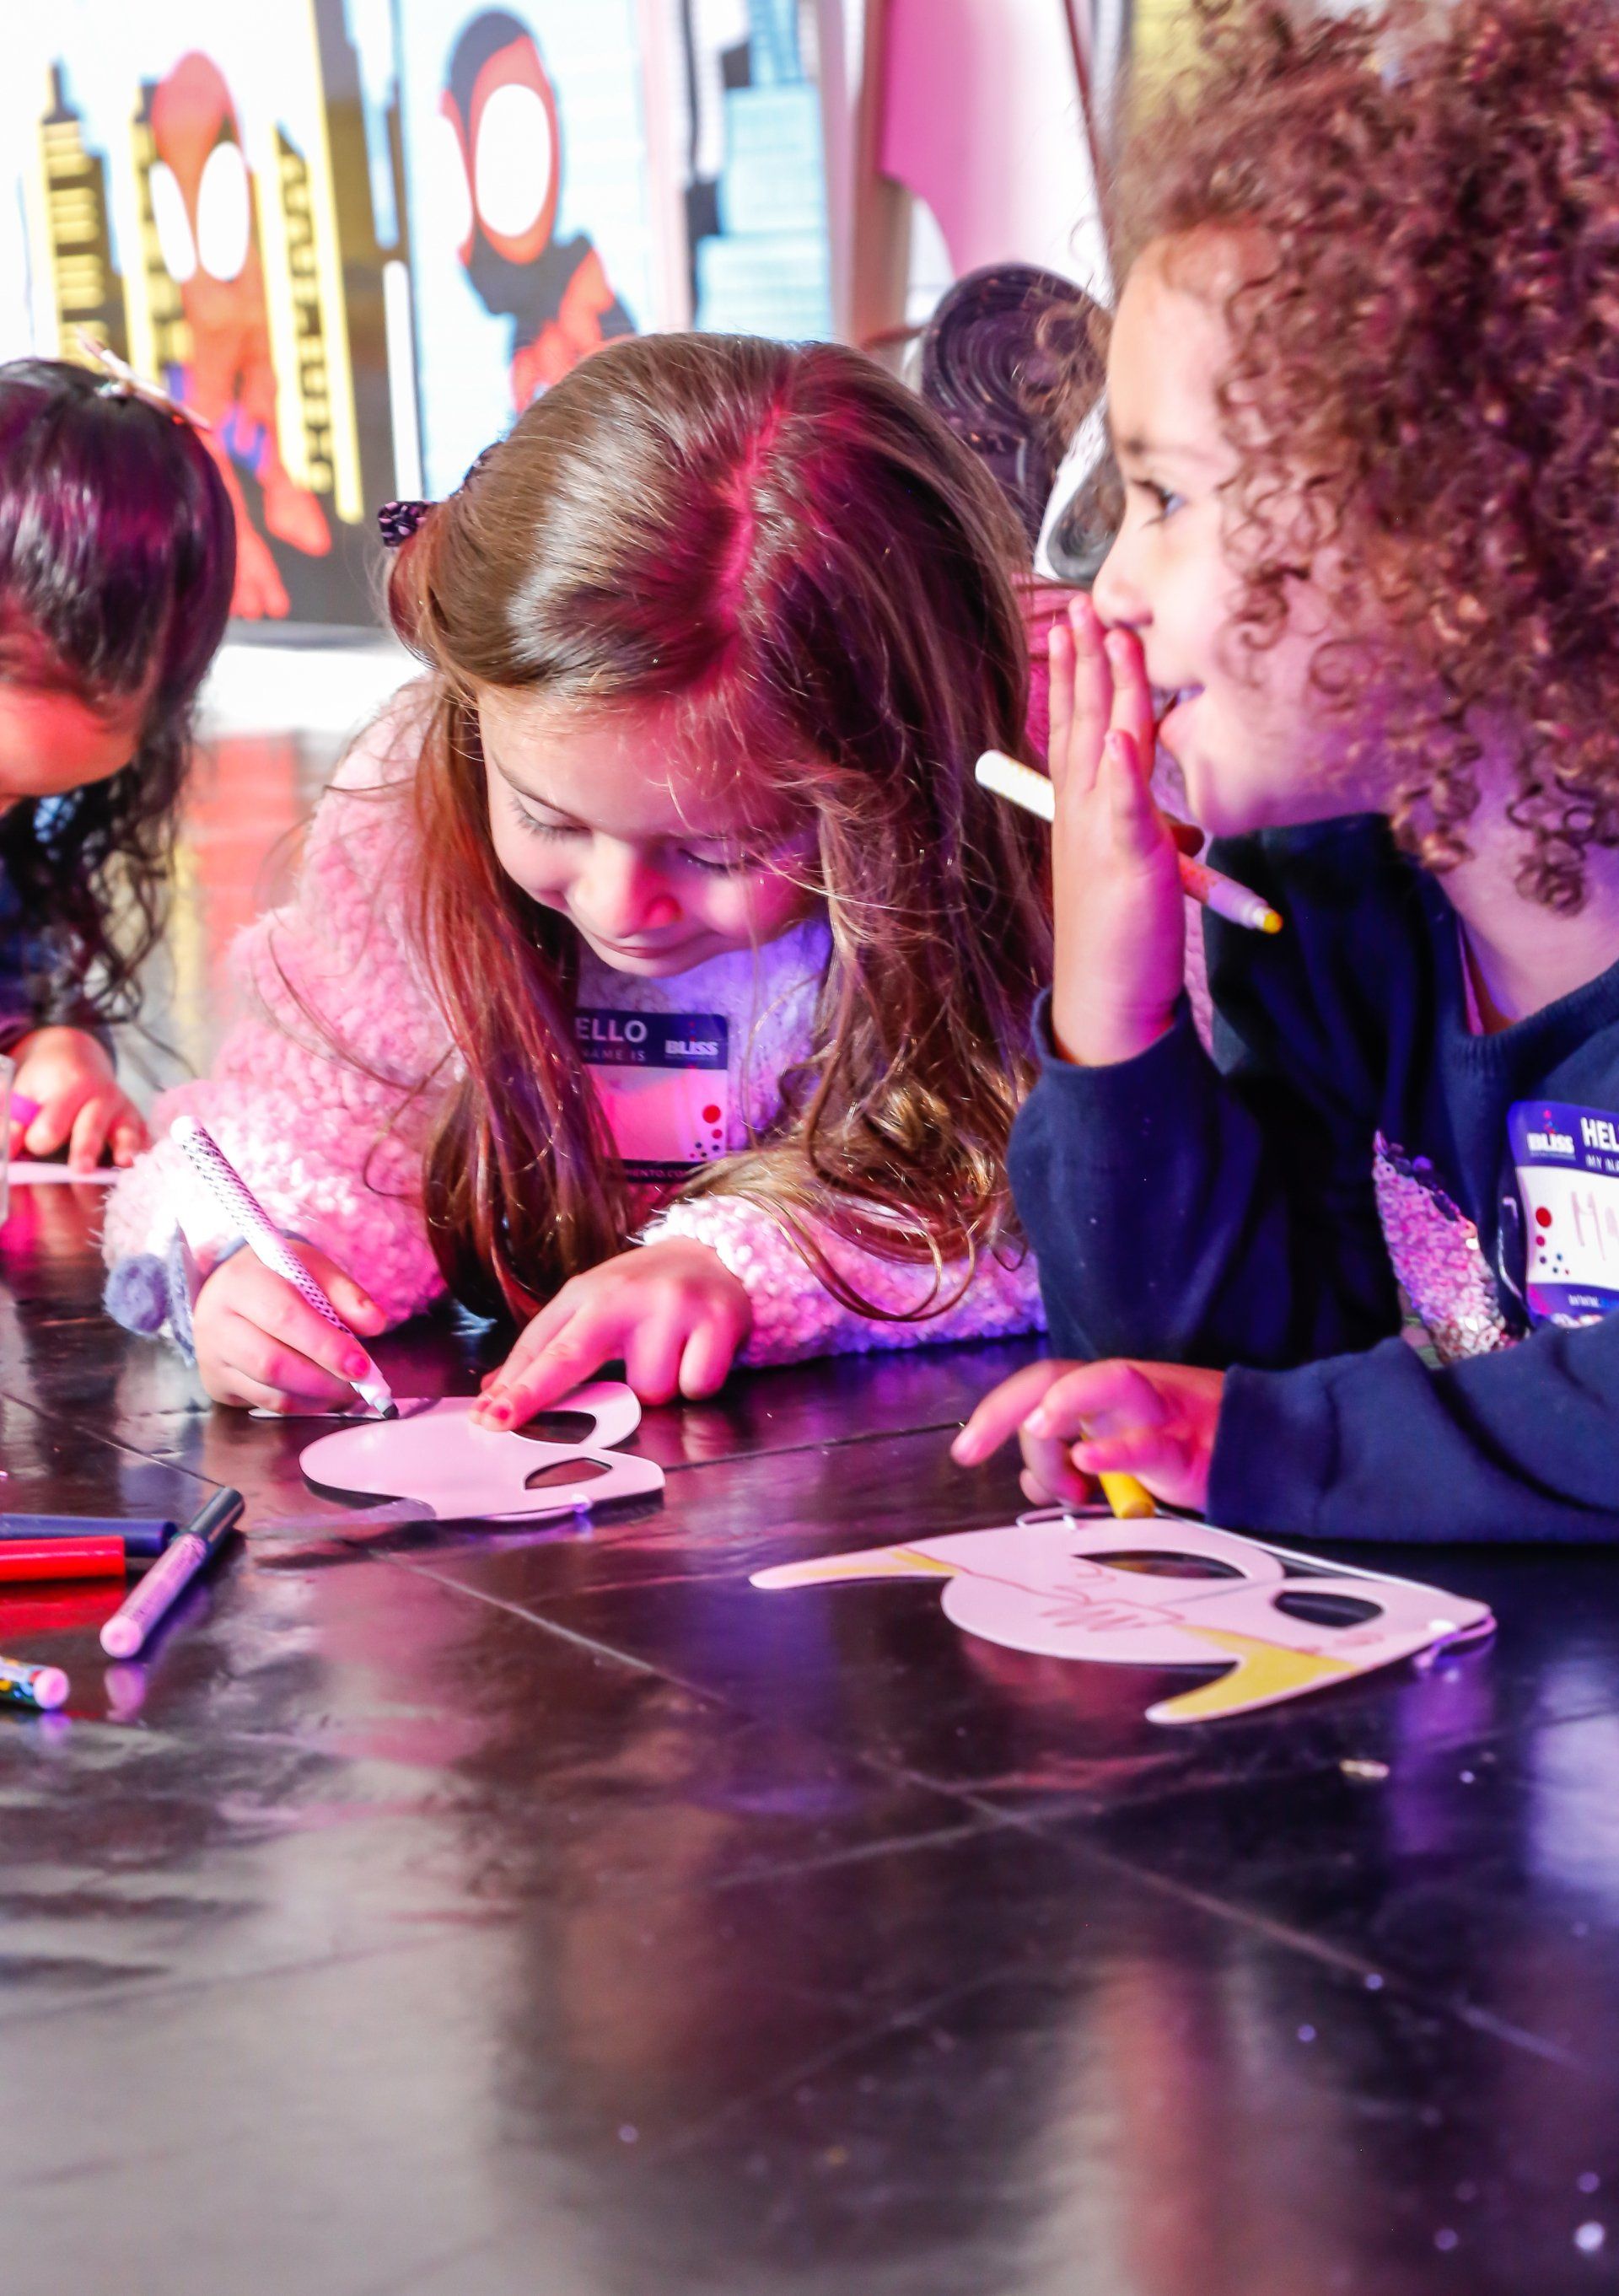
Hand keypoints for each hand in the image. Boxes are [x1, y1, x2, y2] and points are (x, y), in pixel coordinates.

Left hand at [9, 1026, 147, 1169]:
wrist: (77, 1054)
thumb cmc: (46, 1080)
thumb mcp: (24, 1092)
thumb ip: (15, 1122)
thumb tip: (7, 1151)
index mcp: (69, 1085)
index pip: (52, 1125)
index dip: (38, 1141)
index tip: (30, 1144)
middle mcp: (100, 1095)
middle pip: (90, 1126)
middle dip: (85, 1148)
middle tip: (79, 1169)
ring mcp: (122, 1108)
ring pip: (124, 1131)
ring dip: (125, 1147)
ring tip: (123, 1162)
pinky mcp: (136, 1120)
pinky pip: (143, 1138)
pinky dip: (141, 1151)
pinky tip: (138, 1166)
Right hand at [194, 1240, 385, 1412]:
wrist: (229, 1291)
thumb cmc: (276, 1277)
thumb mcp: (312, 1268)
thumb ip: (345, 1293)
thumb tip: (375, 1323)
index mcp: (242, 1281)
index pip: (285, 1317)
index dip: (326, 1345)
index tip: (361, 1364)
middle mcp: (216, 1320)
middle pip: (273, 1362)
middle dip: (325, 1379)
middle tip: (361, 1383)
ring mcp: (212, 1356)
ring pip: (270, 1390)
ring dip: (318, 1396)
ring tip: (347, 1388)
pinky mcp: (217, 1383)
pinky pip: (265, 1404)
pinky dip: (303, 1404)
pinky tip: (323, 1393)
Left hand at [472, 1240, 751, 1425]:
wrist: (717, 1255)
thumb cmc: (645, 1293)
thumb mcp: (593, 1306)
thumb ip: (548, 1346)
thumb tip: (495, 1390)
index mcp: (588, 1293)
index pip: (542, 1344)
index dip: (513, 1385)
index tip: (486, 1417)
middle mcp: (626, 1295)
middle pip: (572, 1355)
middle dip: (535, 1392)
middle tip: (502, 1421)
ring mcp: (674, 1306)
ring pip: (649, 1391)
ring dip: (658, 1388)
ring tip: (669, 1355)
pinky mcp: (718, 1320)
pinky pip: (695, 1387)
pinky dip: (697, 1383)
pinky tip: (698, 1354)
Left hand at [952, 1356, 1223, 1512]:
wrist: (1270, 1453)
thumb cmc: (1192, 1451)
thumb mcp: (1119, 1461)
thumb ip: (1073, 1468)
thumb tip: (1029, 1482)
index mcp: (1104, 1395)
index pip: (1039, 1387)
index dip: (996, 1413)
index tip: (964, 1452)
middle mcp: (1125, 1393)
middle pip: (1055, 1378)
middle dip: (1006, 1410)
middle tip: (971, 1451)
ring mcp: (1160, 1411)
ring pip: (1107, 1384)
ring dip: (1063, 1404)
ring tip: (1037, 1433)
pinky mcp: (1191, 1445)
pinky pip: (1151, 1440)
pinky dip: (1116, 1448)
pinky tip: (1088, 1461)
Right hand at [1048, 598, 1186, 1066]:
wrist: (1108, 995)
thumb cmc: (1122, 931)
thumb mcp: (1133, 865)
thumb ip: (1146, 828)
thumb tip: (1175, 818)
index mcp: (1082, 806)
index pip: (1076, 723)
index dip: (1077, 671)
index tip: (1079, 623)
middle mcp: (1083, 808)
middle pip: (1082, 718)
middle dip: (1084, 658)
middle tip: (1082, 603)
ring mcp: (1102, 830)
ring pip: (1101, 745)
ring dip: (1102, 691)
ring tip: (1105, 638)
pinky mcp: (1127, 858)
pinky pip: (1122, 806)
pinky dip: (1119, 768)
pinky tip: (1118, 735)